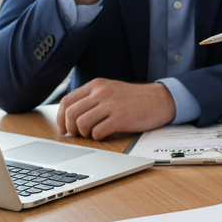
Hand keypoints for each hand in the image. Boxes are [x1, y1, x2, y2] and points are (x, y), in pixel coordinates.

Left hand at [56, 79, 176, 139]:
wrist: (161, 99)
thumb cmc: (136, 99)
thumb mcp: (112, 89)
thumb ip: (93, 97)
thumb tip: (72, 115)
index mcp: (97, 85)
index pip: (67, 100)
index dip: (61, 117)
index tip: (64, 127)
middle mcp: (101, 92)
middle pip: (70, 114)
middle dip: (70, 129)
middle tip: (77, 135)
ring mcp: (111, 105)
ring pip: (81, 123)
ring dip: (83, 134)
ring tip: (92, 134)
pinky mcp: (121, 118)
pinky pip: (97, 132)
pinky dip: (97, 137)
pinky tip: (104, 134)